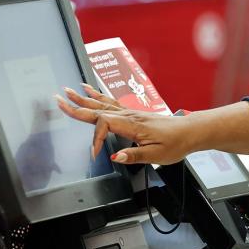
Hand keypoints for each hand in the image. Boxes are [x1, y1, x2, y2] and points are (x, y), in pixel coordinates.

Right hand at [55, 84, 195, 164]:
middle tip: (59, 99)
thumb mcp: (156, 155)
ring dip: (84, 98)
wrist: (190, 132)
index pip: (104, 125)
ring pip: (102, 104)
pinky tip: (90, 91)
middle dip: (77, 105)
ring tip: (69, 91)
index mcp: (132, 125)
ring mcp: (130, 112)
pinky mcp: (133, 113)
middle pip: (97, 109)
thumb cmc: (175, 143)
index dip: (95, 139)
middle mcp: (129, 115)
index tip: (94, 154)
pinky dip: (98, 96)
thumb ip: (134, 155)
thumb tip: (115, 157)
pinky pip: (110, 103)